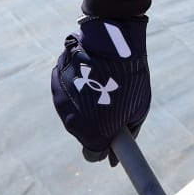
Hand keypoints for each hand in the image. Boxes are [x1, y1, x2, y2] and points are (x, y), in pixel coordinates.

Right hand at [51, 17, 150, 163]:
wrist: (113, 40)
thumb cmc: (131, 77)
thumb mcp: (138, 109)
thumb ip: (127, 134)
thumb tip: (116, 154)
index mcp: (92, 134)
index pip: (93, 154)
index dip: (105, 146)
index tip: (112, 135)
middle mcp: (71, 122)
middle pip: (82, 132)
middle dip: (96, 124)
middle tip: (112, 103)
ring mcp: (60, 102)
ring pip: (73, 111)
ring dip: (85, 104)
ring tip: (103, 83)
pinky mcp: (55, 82)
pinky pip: (66, 92)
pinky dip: (77, 86)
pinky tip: (91, 72)